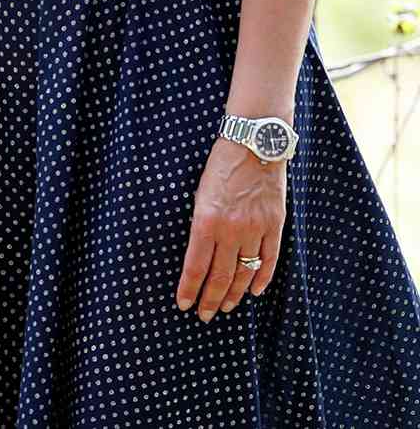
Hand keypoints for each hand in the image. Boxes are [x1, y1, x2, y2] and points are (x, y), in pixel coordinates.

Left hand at [176, 139, 284, 321]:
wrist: (254, 144)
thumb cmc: (220, 165)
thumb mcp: (199, 193)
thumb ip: (200, 224)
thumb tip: (196, 254)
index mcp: (206, 220)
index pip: (196, 265)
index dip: (189, 288)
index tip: (183, 304)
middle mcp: (232, 229)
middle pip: (220, 275)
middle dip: (211, 298)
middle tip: (204, 315)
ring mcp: (256, 229)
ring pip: (244, 272)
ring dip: (234, 293)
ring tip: (225, 307)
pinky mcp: (275, 225)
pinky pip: (269, 259)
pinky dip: (261, 278)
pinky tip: (253, 291)